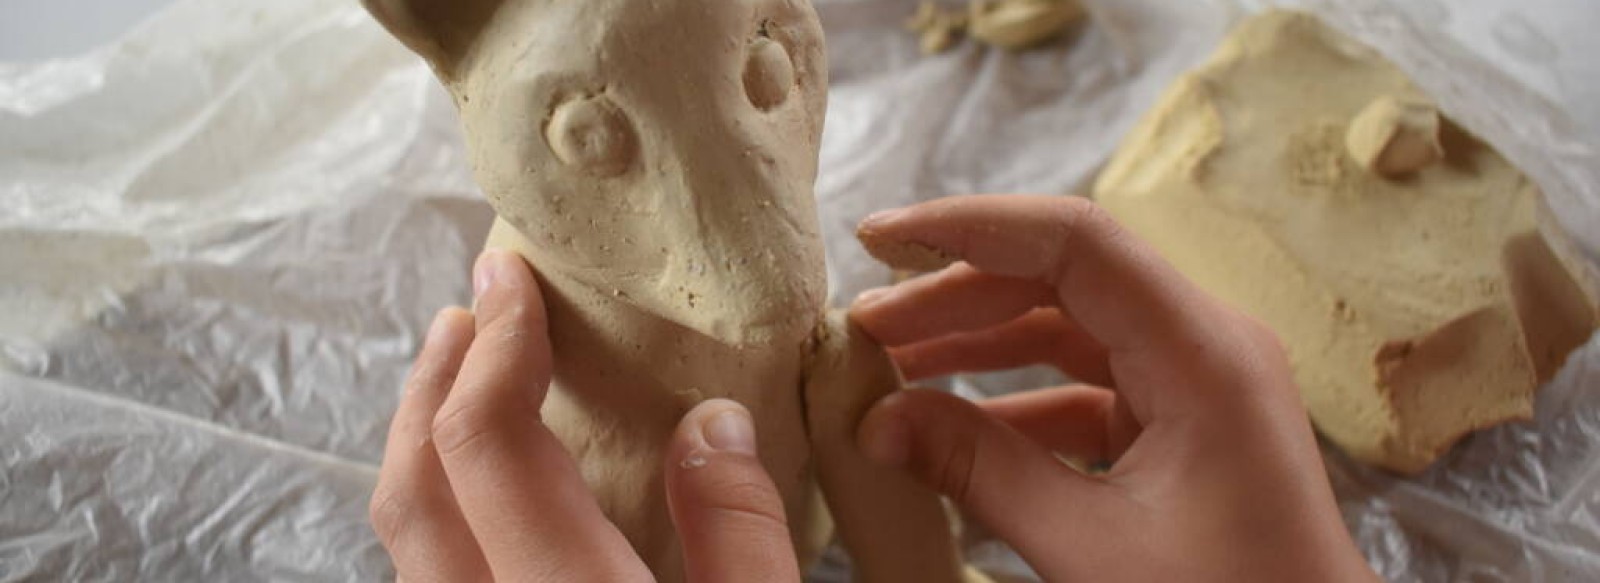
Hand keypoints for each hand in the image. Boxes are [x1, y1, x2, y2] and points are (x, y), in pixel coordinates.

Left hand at [369, 250, 800, 581]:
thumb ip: (740, 527)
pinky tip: (484, 488)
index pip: (484, 443)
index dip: (496, 345)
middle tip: (470, 312)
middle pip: (411, 489)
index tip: (512, 280)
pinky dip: (440, 505)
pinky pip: (431, 572)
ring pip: (407, 539)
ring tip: (463, 379)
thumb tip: (711, 421)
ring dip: (423, 445)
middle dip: (434, 385)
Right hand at [851, 195, 1375, 580]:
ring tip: (888, 369)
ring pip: (1067, 332)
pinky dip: (1013, 404)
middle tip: (864, 327)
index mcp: (1206, 354)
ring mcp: (1197, 388)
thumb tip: (876, 420)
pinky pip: (1084, 390)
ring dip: (977, 347)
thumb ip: (980, 473)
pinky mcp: (1182, 430)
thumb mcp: (1089, 549)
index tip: (879, 239)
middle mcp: (1207, 349)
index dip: (968, 227)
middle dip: (956, 296)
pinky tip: (946, 430)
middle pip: (1062, 279)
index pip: (1075, 240)